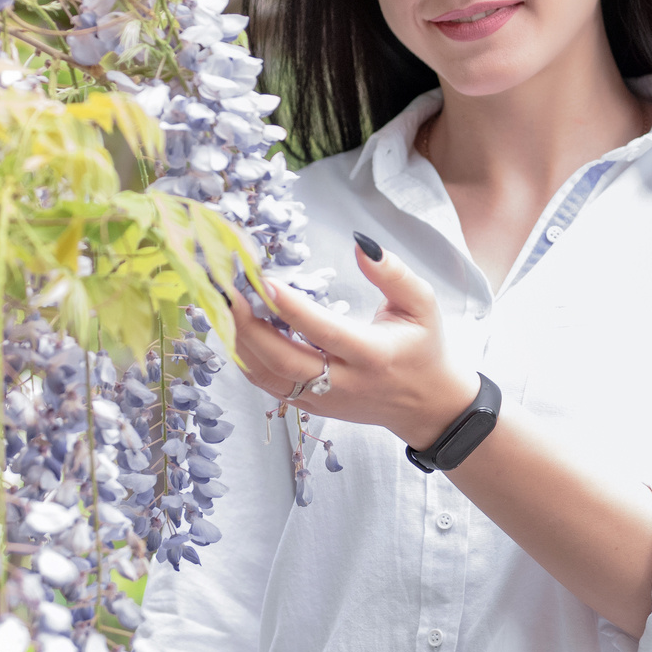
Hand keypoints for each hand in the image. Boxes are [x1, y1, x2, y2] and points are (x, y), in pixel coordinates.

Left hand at [227, 235, 481, 448]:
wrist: (427, 404)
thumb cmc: (423, 347)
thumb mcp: (422, 304)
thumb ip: (394, 273)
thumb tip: (359, 243)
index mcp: (373, 355)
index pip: (323, 331)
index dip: (290, 307)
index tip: (262, 280)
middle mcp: (344, 383)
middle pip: (284, 361)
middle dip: (249, 326)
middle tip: (228, 292)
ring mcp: (324, 400)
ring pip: (270, 378)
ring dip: (240, 344)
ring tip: (224, 308)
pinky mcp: (312, 408)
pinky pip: (270, 386)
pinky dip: (248, 361)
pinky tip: (238, 332)